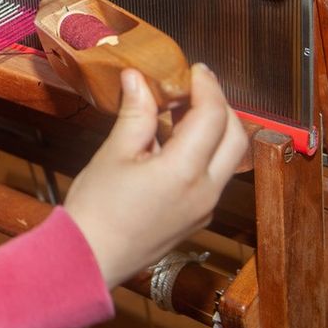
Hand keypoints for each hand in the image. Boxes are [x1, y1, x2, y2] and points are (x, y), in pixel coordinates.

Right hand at [63, 64, 247, 288]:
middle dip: (221, 105)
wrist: (91, 258)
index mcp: (184, 171)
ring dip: (216, 129)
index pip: (213, 116)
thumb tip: (138, 78)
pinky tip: (175, 142)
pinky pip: (214, 176)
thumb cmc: (97, 207)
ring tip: (184, 110)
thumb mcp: (114, 153)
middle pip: (236, 137)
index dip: (207, 86)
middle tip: (196, 86)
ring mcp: (205, 207)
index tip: (194, 69)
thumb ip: (136, 114)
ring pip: (229, 158)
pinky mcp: (197, 217)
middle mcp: (206, 190)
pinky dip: (205, 151)